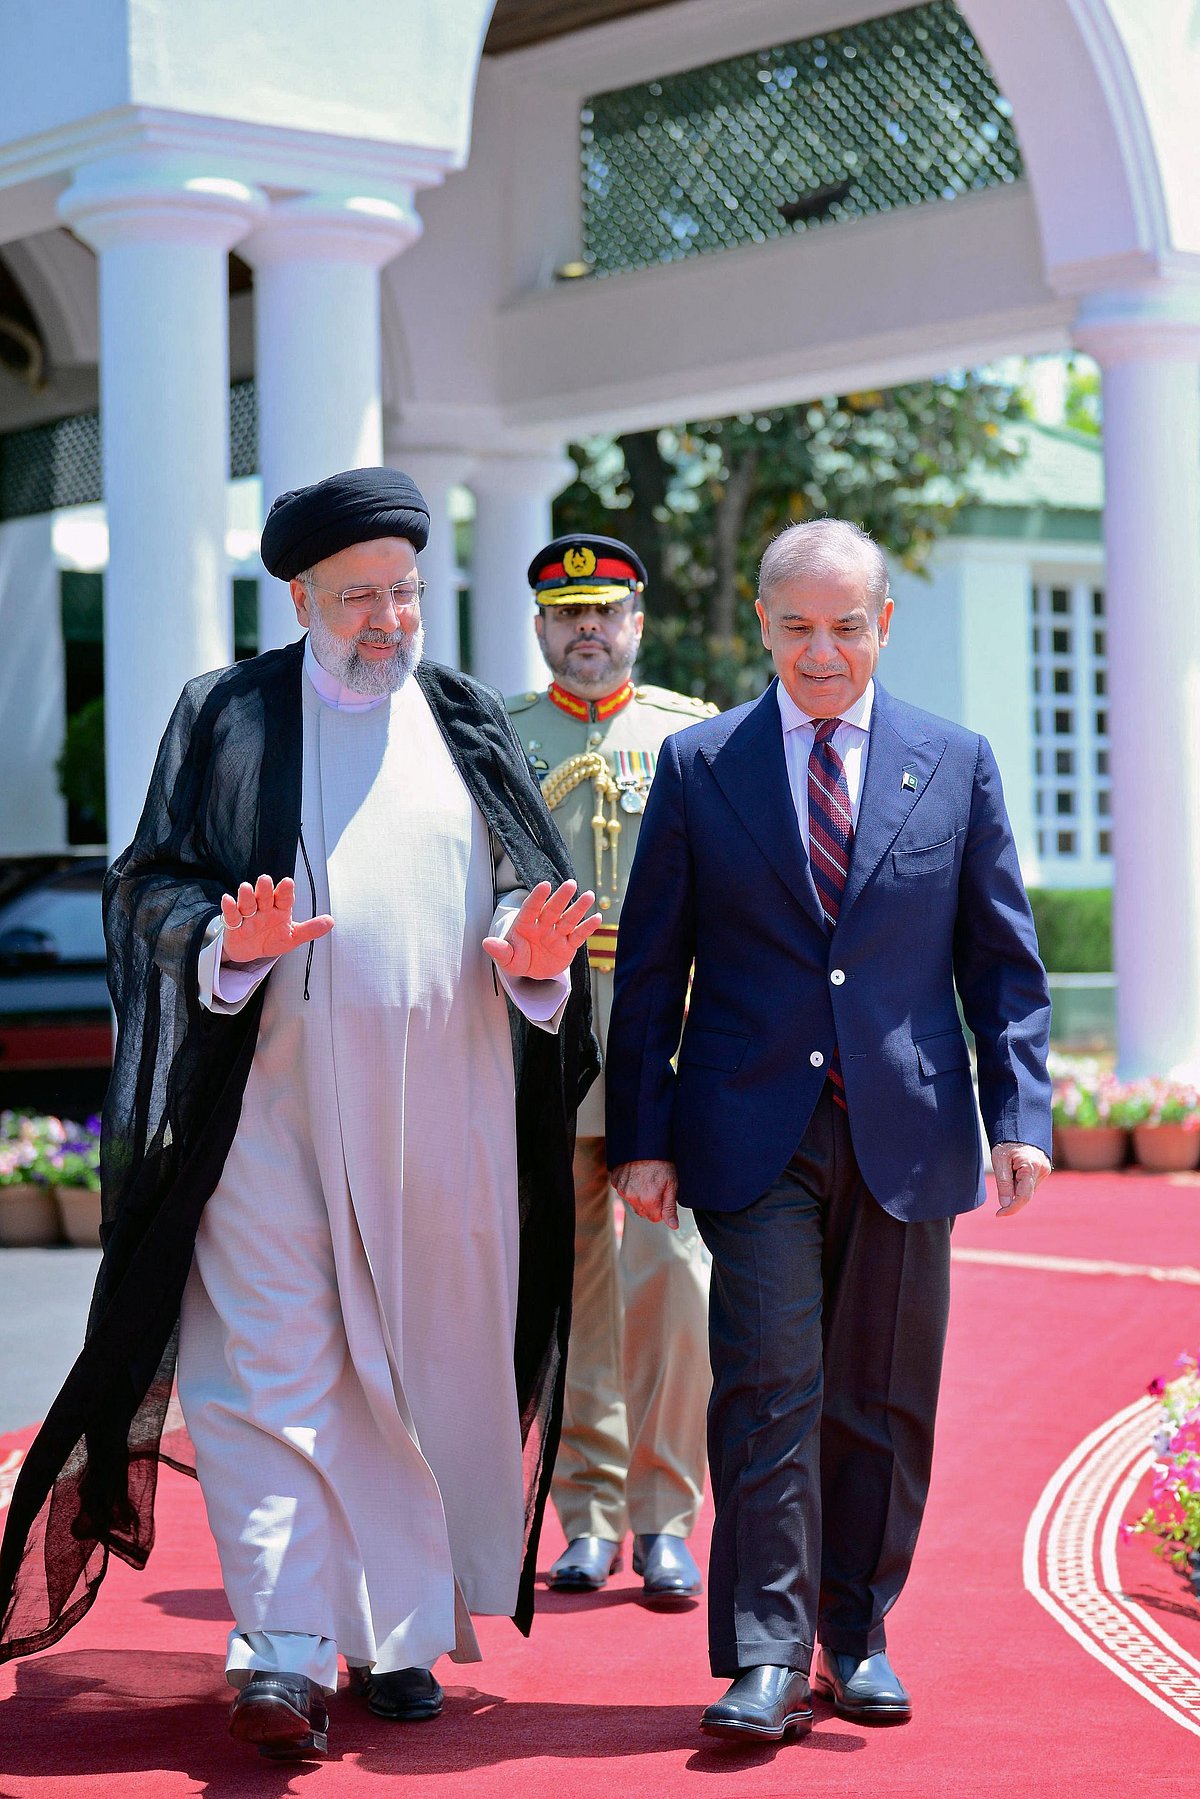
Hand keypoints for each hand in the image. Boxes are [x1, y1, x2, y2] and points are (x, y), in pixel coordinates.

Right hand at [220, 874, 333, 963]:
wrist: (250, 951)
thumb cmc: (271, 939)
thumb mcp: (293, 937)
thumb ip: (310, 929)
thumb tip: (330, 921)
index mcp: (280, 909)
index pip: (284, 898)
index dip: (285, 891)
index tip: (288, 882)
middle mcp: (264, 908)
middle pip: (264, 896)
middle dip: (264, 889)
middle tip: (265, 880)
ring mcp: (248, 915)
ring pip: (247, 903)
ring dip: (246, 896)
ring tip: (246, 888)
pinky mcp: (234, 925)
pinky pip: (231, 916)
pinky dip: (229, 908)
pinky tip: (228, 900)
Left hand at [483, 880, 600, 980]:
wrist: (531, 972)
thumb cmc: (517, 960)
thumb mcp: (506, 959)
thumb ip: (499, 950)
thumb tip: (486, 942)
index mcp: (525, 924)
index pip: (531, 908)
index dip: (537, 897)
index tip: (545, 885)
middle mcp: (542, 925)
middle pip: (552, 909)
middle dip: (561, 897)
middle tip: (570, 884)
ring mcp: (557, 934)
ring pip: (568, 919)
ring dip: (578, 908)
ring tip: (588, 895)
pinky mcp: (568, 945)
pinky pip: (578, 935)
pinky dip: (587, 927)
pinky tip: (597, 917)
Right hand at [611, 1159, 679, 1230]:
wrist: (646, 1144)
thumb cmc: (662, 1162)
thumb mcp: (672, 1184)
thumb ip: (670, 1208)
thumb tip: (673, 1226)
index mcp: (648, 1200)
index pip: (655, 1218)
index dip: (662, 1208)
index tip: (663, 1195)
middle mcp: (632, 1197)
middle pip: (643, 1212)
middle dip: (650, 1204)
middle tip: (655, 1186)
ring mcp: (622, 1189)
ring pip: (633, 1202)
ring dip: (639, 1195)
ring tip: (646, 1179)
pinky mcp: (615, 1181)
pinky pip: (623, 1190)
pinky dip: (629, 1186)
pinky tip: (637, 1176)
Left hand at [991, 1141, 1051, 1217]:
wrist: (1018, 1127)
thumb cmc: (1006, 1142)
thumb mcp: (999, 1160)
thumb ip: (1003, 1183)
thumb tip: (1006, 1204)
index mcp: (1031, 1167)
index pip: (1024, 1196)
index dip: (1011, 1209)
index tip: (999, 1214)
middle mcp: (1042, 1170)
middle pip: (1025, 1194)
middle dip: (1011, 1192)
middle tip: (1003, 1172)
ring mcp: (1045, 1170)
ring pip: (1027, 1190)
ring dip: (1016, 1186)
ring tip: (1010, 1166)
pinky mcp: (1043, 1170)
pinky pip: (1030, 1184)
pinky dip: (1020, 1182)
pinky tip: (1015, 1168)